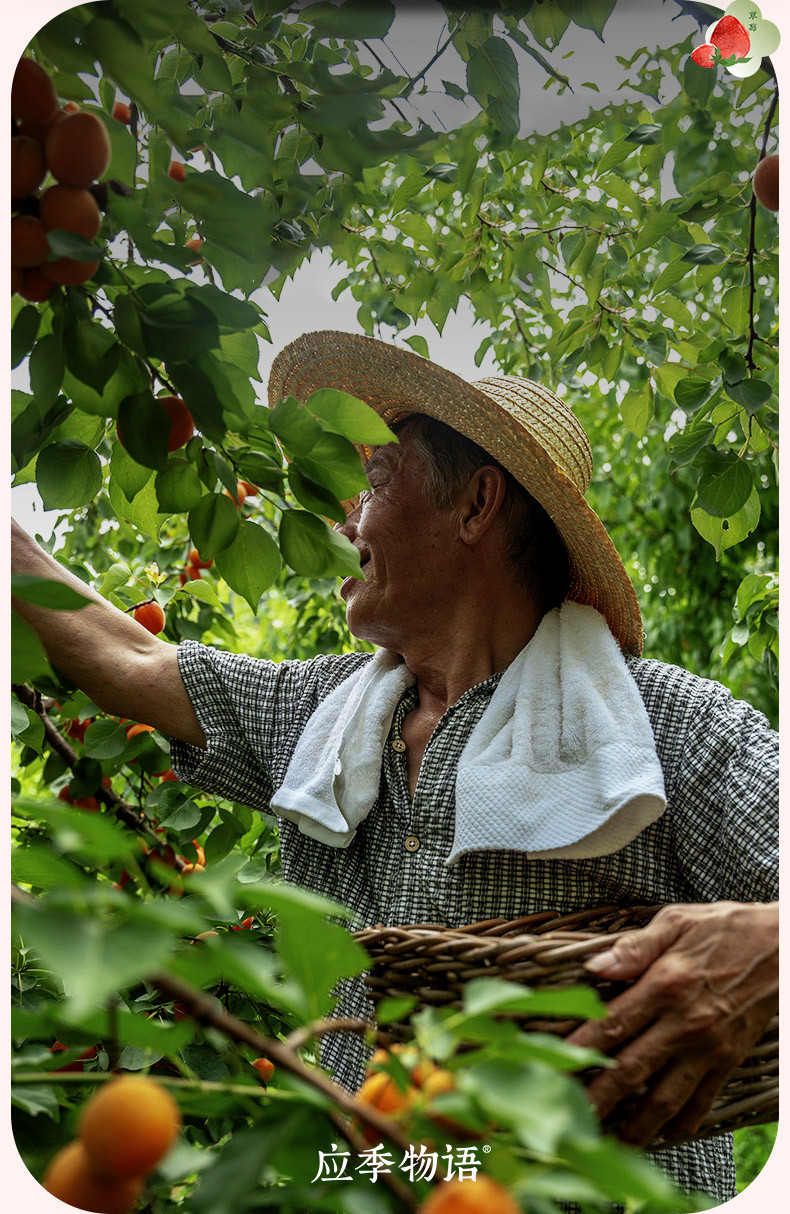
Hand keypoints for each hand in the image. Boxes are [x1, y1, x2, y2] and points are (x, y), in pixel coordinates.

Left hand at [566, 901, 777, 1145]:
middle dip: (598, 1098)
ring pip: (666, 1097)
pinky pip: (703, 1100)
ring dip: (636, 1125)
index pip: (613, 1024)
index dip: (581, 1048)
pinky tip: (663, 1135)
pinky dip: (683, 1123)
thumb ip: (634, 947)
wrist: (782, 947)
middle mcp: (685, 1022)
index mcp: (666, 984)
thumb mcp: (676, 922)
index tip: (555, 1066)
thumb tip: (595, 966)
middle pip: (632, 1069)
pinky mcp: (729, 1059)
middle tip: (571, 1118)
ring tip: (610, 1142)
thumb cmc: (725, 928)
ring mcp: (709, 1047)